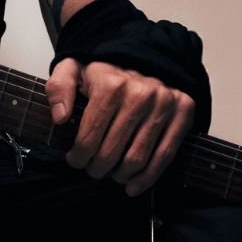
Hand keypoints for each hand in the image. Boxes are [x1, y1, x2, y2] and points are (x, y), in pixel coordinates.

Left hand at [46, 58, 194, 196]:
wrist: (144, 56)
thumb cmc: (106, 70)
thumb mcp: (73, 68)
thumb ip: (59, 87)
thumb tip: (60, 116)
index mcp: (110, 85)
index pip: (89, 137)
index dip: (78, 156)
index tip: (75, 159)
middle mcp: (139, 94)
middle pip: (112, 152)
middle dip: (97, 168)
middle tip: (93, 169)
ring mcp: (163, 103)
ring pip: (137, 159)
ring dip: (120, 176)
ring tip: (112, 174)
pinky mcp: (183, 112)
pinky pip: (165, 155)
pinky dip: (148, 177)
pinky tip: (133, 185)